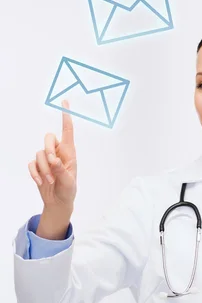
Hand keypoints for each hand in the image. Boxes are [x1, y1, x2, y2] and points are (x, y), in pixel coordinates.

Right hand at [28, 100, 77, 238]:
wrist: (58, 201)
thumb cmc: (69, 189)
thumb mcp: (69, 182)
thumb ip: (61, 170)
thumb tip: (53, 159)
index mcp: (70, 152)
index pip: (68, 130)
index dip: (66, 116)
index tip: (65, 101)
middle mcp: (58, 152)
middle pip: (48, 138)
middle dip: (48, 151)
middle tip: (53, 165)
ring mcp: (46, 159)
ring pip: (39, 153)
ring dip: (43, 168)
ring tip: (50, 180)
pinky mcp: (37, 166)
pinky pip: (31, 164)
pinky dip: (34, 173)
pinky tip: (40, 182)